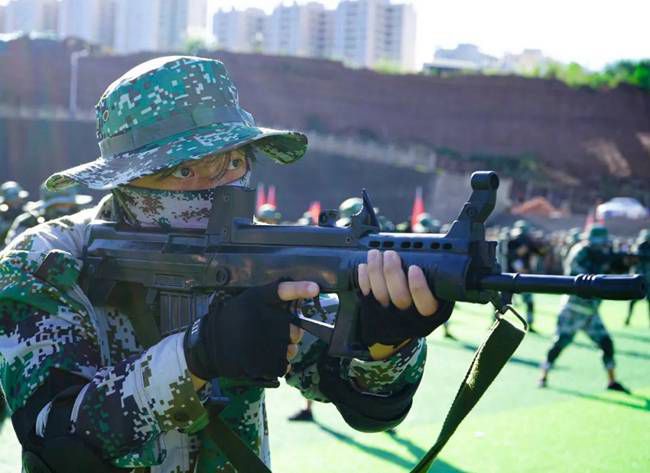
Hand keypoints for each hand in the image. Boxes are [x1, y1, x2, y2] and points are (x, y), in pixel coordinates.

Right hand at [184, 281, 313, 381]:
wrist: (209, 345)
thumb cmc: (233, 320)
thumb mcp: (248, 300)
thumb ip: (273, 299)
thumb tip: (305, 296)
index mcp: (258, 300)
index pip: (282, 291)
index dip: (299, 289)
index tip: (315, 289)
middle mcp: (262, 319)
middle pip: (295, 329)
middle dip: (291, 334)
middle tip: (275, 334)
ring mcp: (262, 342)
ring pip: (291, 349)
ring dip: (285, 350)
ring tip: (266, 346)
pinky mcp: (261, 363)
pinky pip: (283, 365)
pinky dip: (278, 364)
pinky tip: (264, 358)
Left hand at [356, 250, 453, 348]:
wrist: (398, 328)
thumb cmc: (421, 302)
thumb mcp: (436, 297)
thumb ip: (434, 283)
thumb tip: (431, 255)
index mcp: (428, 313)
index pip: (425, 303)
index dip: (419, 286)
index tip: (414, 268)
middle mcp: (408, 317)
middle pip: (399, 296)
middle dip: (393, 272)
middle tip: (391, 254)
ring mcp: (388, 316)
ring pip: (380, 294)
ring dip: (375, 271)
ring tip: (375, 254)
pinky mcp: (371, 312)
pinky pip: (366, 294)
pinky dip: (363, 278)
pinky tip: (364, 266)